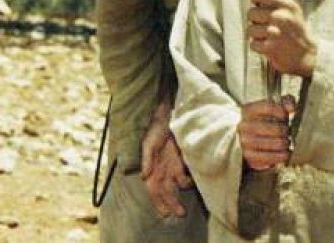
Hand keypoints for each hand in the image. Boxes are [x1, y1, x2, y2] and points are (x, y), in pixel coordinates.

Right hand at [140, 102, 192, 217]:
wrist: (165, 119)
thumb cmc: (153, 131)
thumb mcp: (148, 144)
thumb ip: (146, 160)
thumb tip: (144, 177)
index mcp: (151, 171)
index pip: (154, 191)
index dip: (158, 203)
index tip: (165, 214)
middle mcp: (160, 172)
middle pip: (166, 192)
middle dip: (172, 204)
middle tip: (181, 214)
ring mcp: (170, 168)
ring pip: (175, 187)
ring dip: (179, 197)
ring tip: (184, 206)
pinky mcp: (179, 162)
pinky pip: (183, 175)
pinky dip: (186, 181)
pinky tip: (189, 182)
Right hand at [238, 97, 295, 170]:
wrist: (248, 135)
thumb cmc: (264, 120)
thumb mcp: (272, 107)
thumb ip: (284, 102)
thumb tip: (291, 107)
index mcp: (248, 110)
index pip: (268, 107)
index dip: (281, 111)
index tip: (285, 115)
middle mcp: (243, 126)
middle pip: (272, 128)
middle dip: (284, 131)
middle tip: (288, 132)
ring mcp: (244, 142)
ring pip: (272, 144)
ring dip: (284, 145)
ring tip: (287, 143)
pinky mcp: (248, 157)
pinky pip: (267, 159)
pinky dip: (279, 157)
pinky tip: (282, 154)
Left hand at [248, 0, 317, 76]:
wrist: (306, 55)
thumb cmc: (296, 30)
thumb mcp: (294, 11)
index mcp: (288, 5)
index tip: (258, 4)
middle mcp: (283, 17)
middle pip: (252, 12)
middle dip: (255, 20)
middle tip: (264, 24)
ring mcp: (277, 33)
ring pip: (250, 29)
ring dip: (256, 34)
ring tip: (267, 36)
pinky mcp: (272, 48)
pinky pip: (253, 44)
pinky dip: (258, 46)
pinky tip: (268, 46)